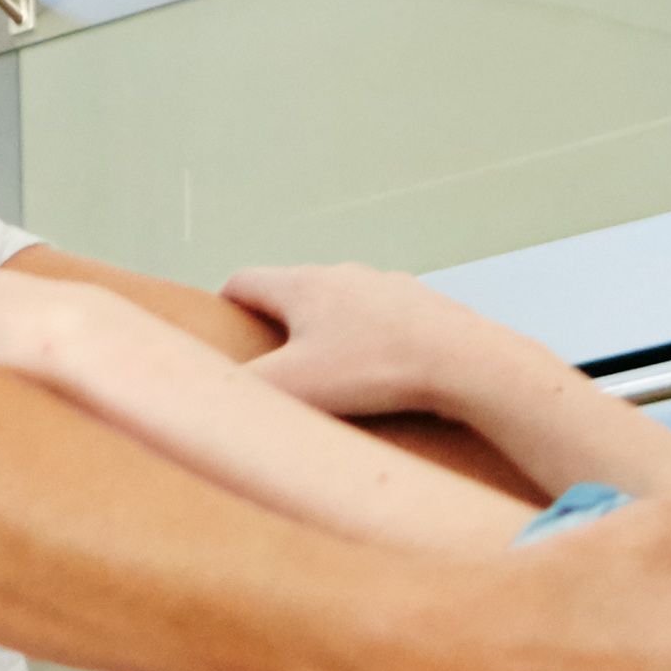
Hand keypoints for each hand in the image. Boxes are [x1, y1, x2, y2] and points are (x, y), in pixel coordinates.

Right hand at [222, 256, 523, 425]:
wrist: (463, 361)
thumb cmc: (373, 370)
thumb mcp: (292, 388)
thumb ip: (242, 390)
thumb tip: (207, 395)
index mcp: (303, 286)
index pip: (244, 281)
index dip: (223, 307)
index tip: (218, 333)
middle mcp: (343, 275)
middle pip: (293, 294)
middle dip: (277, 327)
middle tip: (271, 367)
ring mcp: (387, 286)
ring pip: (341, 308)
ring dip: (327, 335)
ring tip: (329, 377)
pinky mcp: (422, 307)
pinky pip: (382, 324)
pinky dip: (370, 346)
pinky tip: (377, 379)